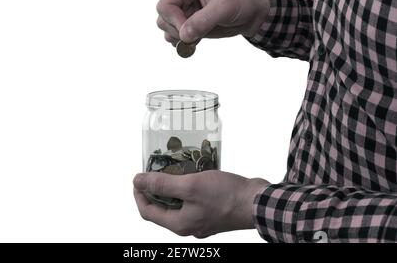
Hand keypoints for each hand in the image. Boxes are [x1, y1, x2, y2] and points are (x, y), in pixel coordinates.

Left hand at [133, 170, 268, 237]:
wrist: (258, 203)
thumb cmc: (225, 195)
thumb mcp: (190, 186)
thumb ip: (163, 184)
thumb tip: (138, 181)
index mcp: (179, 224)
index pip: (148, 212)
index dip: (140, 194)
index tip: (139, 178)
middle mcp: (189, 226)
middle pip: (162, 209)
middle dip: (156, 190)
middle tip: (155, 171)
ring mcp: (201, 221)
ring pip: (178, 205)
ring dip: (172, 189)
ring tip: (172, 170)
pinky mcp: (212, 213)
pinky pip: (192, 202)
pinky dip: (187, 190)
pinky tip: (192, 175)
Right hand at [156, 0, 269, 45]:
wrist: (253, 12)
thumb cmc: (243, 0)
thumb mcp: (224, 7)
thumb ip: (203, 21)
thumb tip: (184, 36)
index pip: (166, 5)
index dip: (173, 20)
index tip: (186, 32)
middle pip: (163, 17)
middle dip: (175, 30)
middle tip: (192, 37)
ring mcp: (185, 11)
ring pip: (167, 27)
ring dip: (177, 38)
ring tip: (195, 39)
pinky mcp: (190, 24)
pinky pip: (175, 35)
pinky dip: (182, 42)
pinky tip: (195, 42)